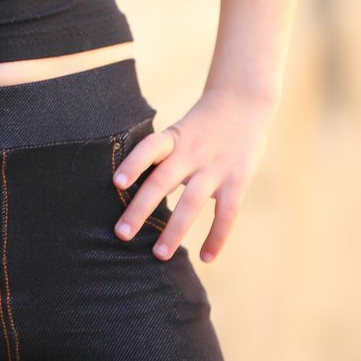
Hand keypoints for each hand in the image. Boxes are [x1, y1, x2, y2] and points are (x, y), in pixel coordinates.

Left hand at [111, 88, 273, 263]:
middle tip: (121, 234)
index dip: (133, 164)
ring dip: (174, 231)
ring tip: (159, 255)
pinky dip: (216, 237)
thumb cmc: (202, 125)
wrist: (244, 102)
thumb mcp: (178, 133)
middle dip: (140, 209)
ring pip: (192, 202)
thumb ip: (163, 159)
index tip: (116, 183)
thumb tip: (133, 191)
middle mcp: (192, 152)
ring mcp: (215, 167)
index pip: (149, 148)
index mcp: (173, 138)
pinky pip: (227, 213)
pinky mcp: (237, 180)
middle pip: (162, 181)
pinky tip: (205, 258)